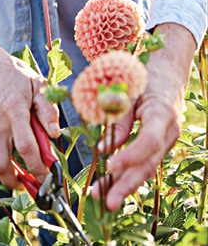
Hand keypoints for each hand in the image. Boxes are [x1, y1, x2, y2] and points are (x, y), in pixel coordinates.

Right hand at [0, 17, 59, 188]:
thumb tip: (55, 134)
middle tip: (31, 185)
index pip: (26, 148)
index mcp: (15, 110)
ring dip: (5, 174)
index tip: (47, 177)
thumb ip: (48, 109)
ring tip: (20, 176)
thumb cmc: (14, 74)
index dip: (37, 168)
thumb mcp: (38, 83)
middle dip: (17, 182)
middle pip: (2, 163)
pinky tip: (8, 159)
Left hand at [92, 23, 196, 209]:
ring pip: (147, 166)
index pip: (149, 141)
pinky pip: (144, 161)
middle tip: (106, 201)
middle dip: (127, 184)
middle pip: (149, 163)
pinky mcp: (159, 143)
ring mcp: (167, 139)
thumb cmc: (144, 76)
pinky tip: (111, 183)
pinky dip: (128, 172)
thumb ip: (118, 117)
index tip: (109, 166)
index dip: (130, 156)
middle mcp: (169, 131)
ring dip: (124, 183)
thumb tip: (107, 148)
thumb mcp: (127, 89)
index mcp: (162, 112)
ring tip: (101, 196)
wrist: (167, 69)